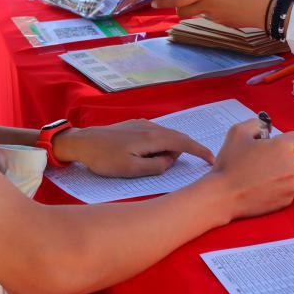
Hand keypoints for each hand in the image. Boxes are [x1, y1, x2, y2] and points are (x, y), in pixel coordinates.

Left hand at [53, 119, 215, 177]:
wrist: (82, 142)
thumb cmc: (105, 159)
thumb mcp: (132, 170)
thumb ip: (156, 167)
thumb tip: (170, 161)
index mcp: (152, 138)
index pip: (184, 143)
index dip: (200, 151)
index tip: (212, 159)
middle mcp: (150, 127)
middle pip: (177, 137)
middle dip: (185, 152)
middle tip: (177, 168)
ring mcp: (142, 124)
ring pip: (166, 136)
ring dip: (170, 149)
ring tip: (157, 164)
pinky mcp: (134, 125)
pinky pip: (156, 134)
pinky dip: (161, 144)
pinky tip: (150, 154)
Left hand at [161, 0, 272, 29]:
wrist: (266, 10)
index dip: (164, 2)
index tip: (154, 3)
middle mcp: (207, 5)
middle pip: (182, 11)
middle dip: (176, 7)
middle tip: (176, 1)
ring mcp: (215, 16)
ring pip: (196, 14)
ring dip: (193, 9)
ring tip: (201, 0)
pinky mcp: (223, 22)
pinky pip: (210, 16)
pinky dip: (209, 11)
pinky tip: (222, 4)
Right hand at [208, 119, 293, 219]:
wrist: (224, 196)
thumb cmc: (231, 163)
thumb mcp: (238, 132)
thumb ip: (256, 124)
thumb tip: (264, 127)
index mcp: (284, 146)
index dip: (285, 139)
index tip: (274, 144)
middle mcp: (293, 165)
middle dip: (282, 156)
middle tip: (261, 160)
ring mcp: (292, 184)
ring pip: (291, 174)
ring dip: (280, 173)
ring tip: (259, 176)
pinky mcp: (287, 200)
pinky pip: (286, 189)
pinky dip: (277, 187)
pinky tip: (260, 187)